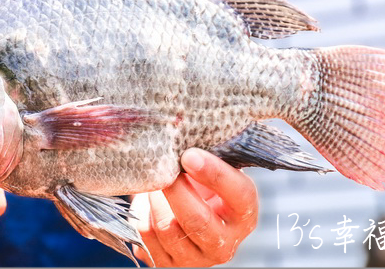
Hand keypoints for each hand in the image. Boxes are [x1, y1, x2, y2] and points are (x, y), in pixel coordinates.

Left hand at [130, 148, 257, 266]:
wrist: (181, 213)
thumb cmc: (199, 183)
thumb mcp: (211, 169)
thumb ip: (209, 155)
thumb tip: (190, 129)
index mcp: (243, 213)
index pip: (240, 196)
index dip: (216, 174)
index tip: (190, 155)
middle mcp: (225, 243)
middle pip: (198, 221)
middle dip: (176, 190)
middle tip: (163, 168)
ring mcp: (196, 258)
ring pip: (168, 229)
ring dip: (154, 199)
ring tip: (153, 180)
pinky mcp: (168, 264)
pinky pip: (147, 237)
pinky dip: (141, 213)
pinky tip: (146, 200)